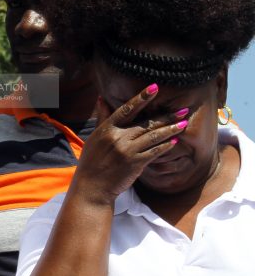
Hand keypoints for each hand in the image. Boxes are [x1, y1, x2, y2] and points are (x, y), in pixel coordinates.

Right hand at [72, 84, 182, 205]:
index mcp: (107, 129)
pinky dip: (165, 147)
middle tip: (183, 109)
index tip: (155, 87)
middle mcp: (117, 138)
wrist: (92, 187)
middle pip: (146, 123)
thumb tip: (102, 98)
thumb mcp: (94, 138)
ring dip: (171, 129)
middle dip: (167, 116)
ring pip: (154, 136)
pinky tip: (174, 142)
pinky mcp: (135, 163)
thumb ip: (102, 118)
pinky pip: (154, 152)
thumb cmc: (92, 162)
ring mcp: (127, 151)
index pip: (127, 109)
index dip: (141, 98)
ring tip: (183, 123)